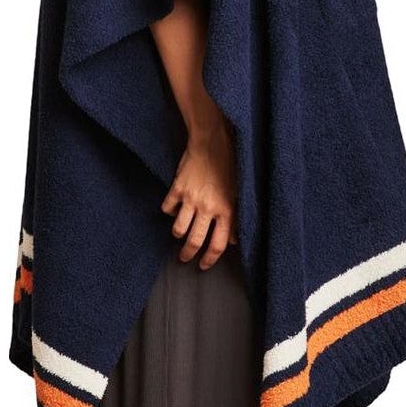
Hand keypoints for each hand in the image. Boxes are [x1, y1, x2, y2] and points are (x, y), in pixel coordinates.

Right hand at [161, 115, 237, 268]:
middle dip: (188, 253)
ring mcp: (190, 198)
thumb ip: (235, 218)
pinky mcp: (177, 188)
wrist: (212, 141)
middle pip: (195, 240)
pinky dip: (169, 210)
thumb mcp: (238, 193)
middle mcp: (208, 207)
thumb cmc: (229, 165)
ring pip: (178, 228)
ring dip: (178, 233)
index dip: (210, 258)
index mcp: (226, 210)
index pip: (218, 243)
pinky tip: (173, 208)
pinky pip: (167, 208)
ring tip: (179, 233)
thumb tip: (233, 239)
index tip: (204, 265)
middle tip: (184, 258)